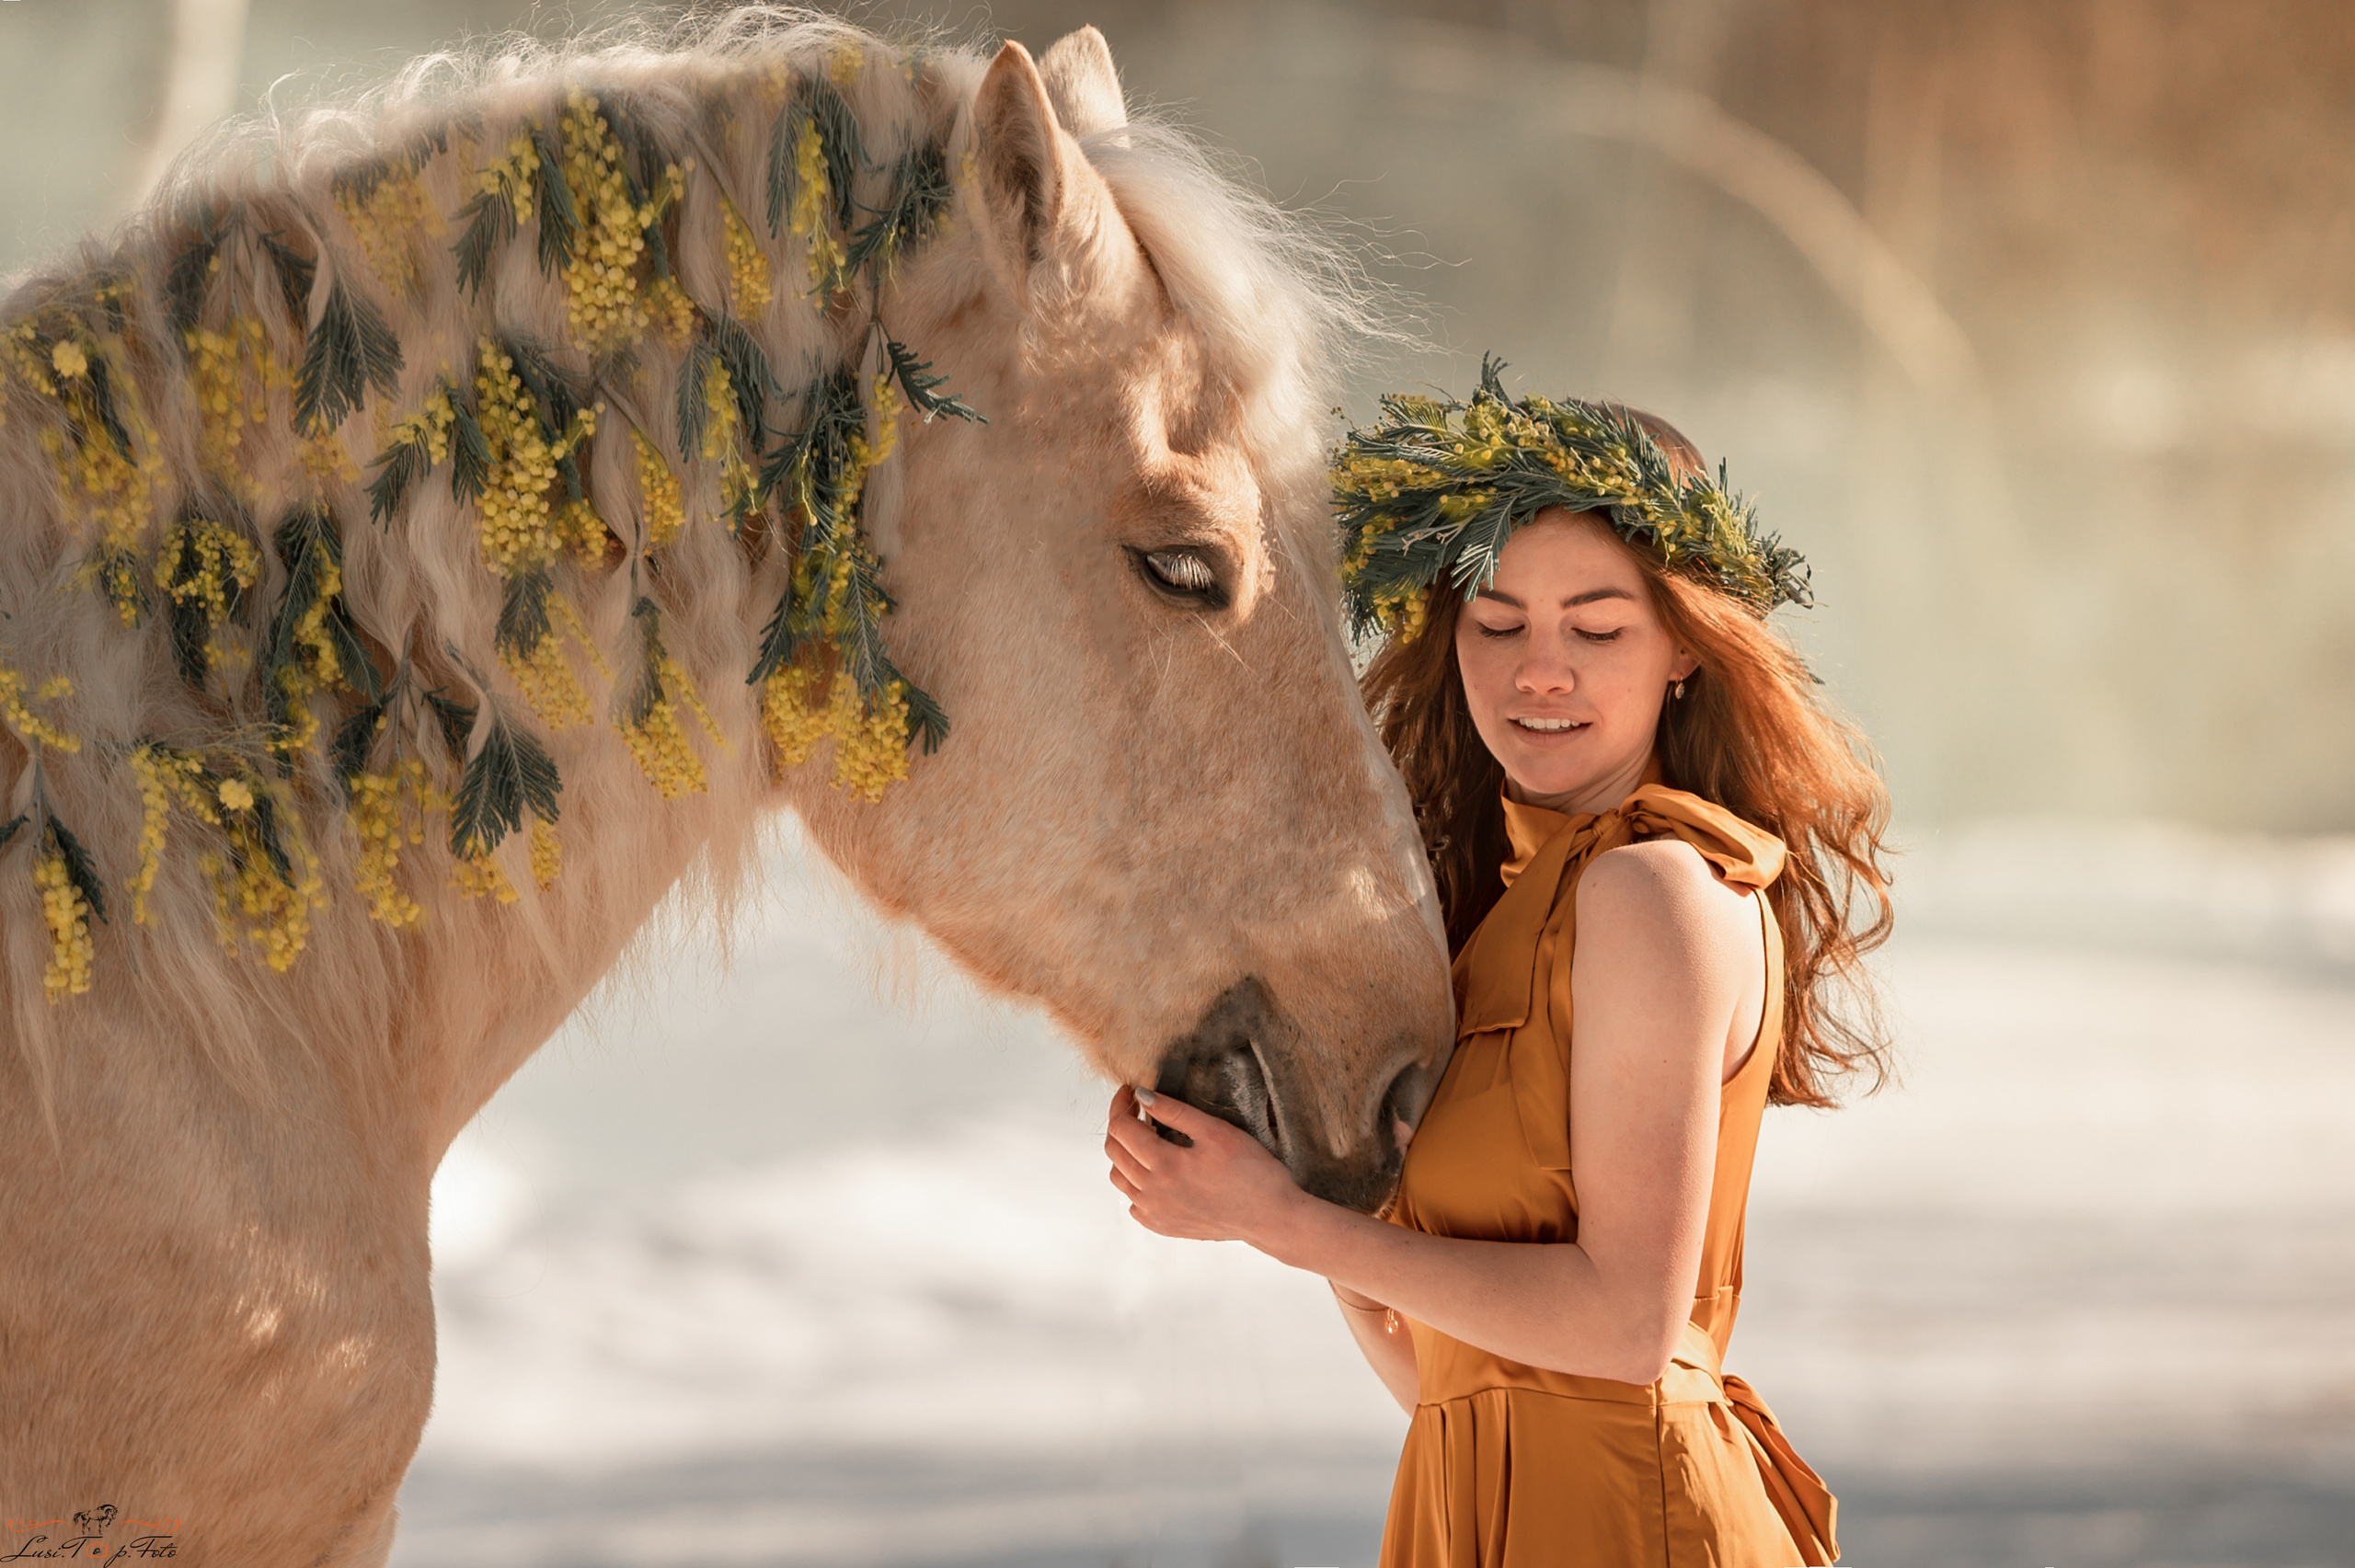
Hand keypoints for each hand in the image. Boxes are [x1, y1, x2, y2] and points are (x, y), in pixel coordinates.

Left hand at [1104, 1084, 1305, 1245]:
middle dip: (1120, 1124)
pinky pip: (1134, 1202)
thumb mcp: (1216, 1131)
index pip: (1121, 1128)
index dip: (1121, 1104)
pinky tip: (1157, 1172)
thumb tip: (1142, 1095)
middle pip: (1114, 1152)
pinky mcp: (1164, 1227)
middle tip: (1137, 1109)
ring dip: (1125, 1154)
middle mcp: (1152, 1192)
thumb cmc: (1251, 1172)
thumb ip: (1175, 1111)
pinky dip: (1136, 1182)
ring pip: (1120, 1178)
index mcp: (1164, 1165)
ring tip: (1145, 1139)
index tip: (1131, 1091)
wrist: (1270, 1217)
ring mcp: (1156, 1213)